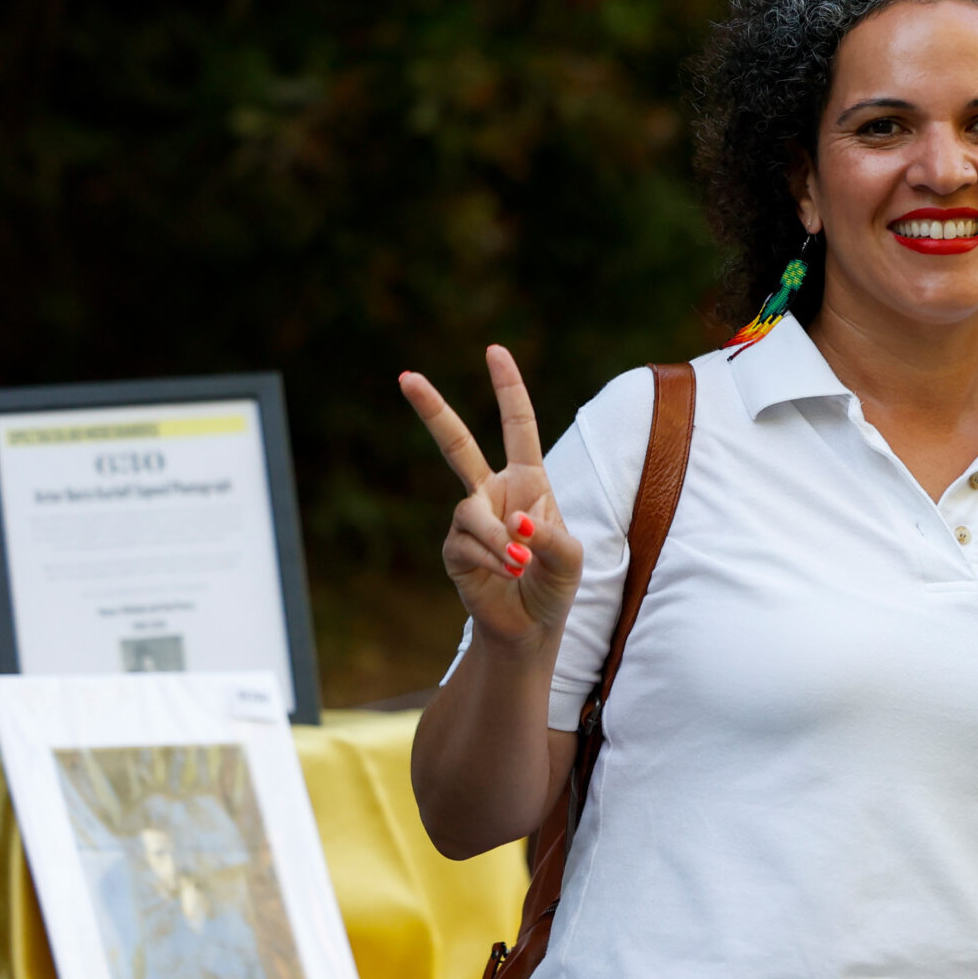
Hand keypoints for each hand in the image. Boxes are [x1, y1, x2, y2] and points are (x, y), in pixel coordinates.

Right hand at [399, 347, 581, 649]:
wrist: (530, 627)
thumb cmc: (553, 585)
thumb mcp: (571, 559)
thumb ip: (553, 537)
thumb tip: (517, 523)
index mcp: (528, 482)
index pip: (517, 427)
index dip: (507, 389)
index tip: (494, 352)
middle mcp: (493, 492)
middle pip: (456, 444)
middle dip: (432, 410)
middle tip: (406, 376)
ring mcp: (470, 519)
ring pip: (470, 510)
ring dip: (501, 539)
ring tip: (521, 562)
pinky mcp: (453, 548)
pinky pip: (466, 541)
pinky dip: (493, 558)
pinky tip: (509, 573)